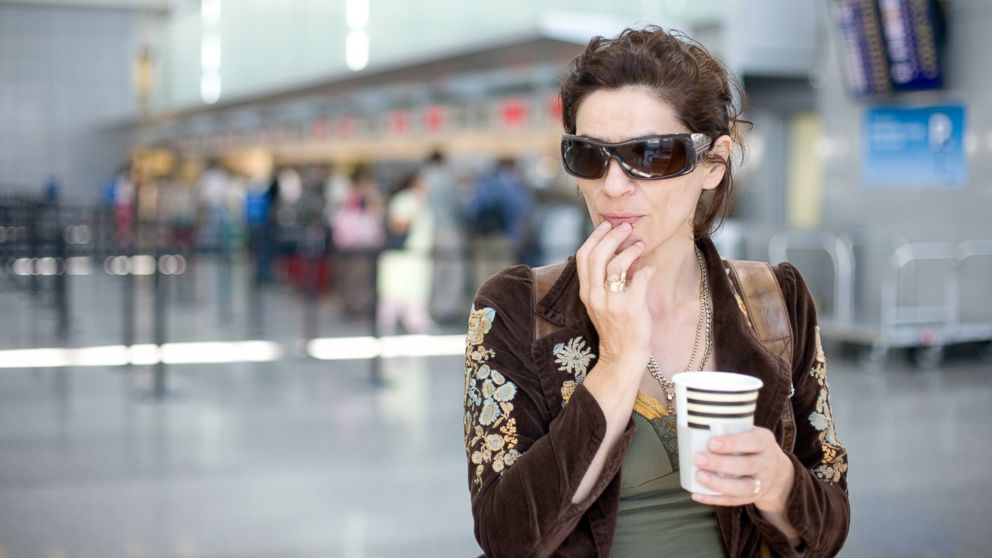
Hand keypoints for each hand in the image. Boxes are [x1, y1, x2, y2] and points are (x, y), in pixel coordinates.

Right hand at [575, 221, 655, 370]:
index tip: (607, 226)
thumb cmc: (616, 328)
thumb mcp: (602, 303)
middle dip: (613, 236)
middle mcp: (596, 296)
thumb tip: (621, 253)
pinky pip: (639, 279)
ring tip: (640, 244)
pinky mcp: (630, 308)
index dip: (595, 237)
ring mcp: (612, 303)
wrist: (622, 357)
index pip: (583, 257)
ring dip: (630, 250)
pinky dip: (646, 269)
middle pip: (598, 256)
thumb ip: (606, 280)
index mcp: (586, 292)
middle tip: (626, 227)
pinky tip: (650, 269)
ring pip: (616, 265)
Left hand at [689, 427, 794, 511]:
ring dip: (719, 484)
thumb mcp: (749, 431)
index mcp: (765, 441)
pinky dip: (714, 498)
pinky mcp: (753, 497)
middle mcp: (767, 463)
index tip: (712, 442)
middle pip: (746, 466)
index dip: (732, 443)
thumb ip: (729, 427)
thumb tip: (694, 418)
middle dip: (720, 463)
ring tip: (699, 476)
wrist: (777, 469)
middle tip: (698, 458)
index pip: (752, 441)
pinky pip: (734, 501)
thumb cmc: (752, 445)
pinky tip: (697, 494)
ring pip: (743, 488)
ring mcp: (762, 483)